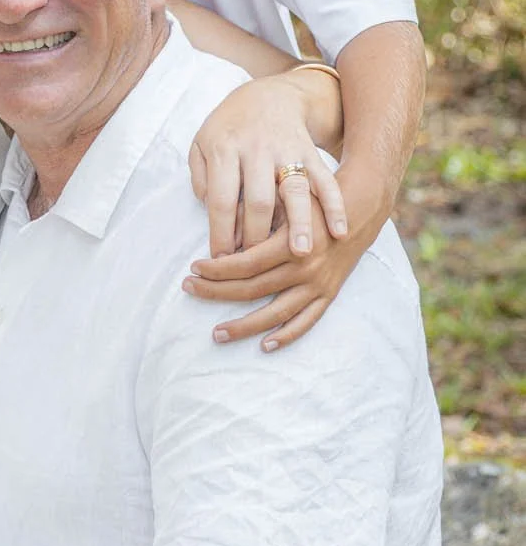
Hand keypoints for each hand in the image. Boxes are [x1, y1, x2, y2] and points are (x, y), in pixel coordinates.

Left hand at [183, 160, 384, 349]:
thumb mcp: (285, 200)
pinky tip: (265, 345)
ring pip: (275, 313)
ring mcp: (318, 285)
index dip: (217, 268)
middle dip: (217, 292)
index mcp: (292, 242)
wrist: (356, 213)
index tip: (194, 268)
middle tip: (189, 291)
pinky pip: (307, 322)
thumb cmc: (312, 201)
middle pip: (253, 289)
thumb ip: (254, 215)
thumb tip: (221, 236)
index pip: (246, 263)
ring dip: (244, 326)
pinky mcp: (329, 295)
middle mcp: (305, 268)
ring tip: (216, 333)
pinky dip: (287, 336)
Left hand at [188, 68, 347, 257]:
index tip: (220, 260)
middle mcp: (257, 150)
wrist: (270, 96)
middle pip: (258, 199)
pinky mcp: (310, 154)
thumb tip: (208, 211)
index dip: (220, 232)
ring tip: (301, 253)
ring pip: (294, 191)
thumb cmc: (229, 127)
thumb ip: (199, 176)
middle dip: (256, 236)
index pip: (221, 198)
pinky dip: (334, 206)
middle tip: (254, 265)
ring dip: (298, 223)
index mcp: (225, 148)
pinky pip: (325, 181)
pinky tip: (340, 231)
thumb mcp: (202, 143)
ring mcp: (287, 152)